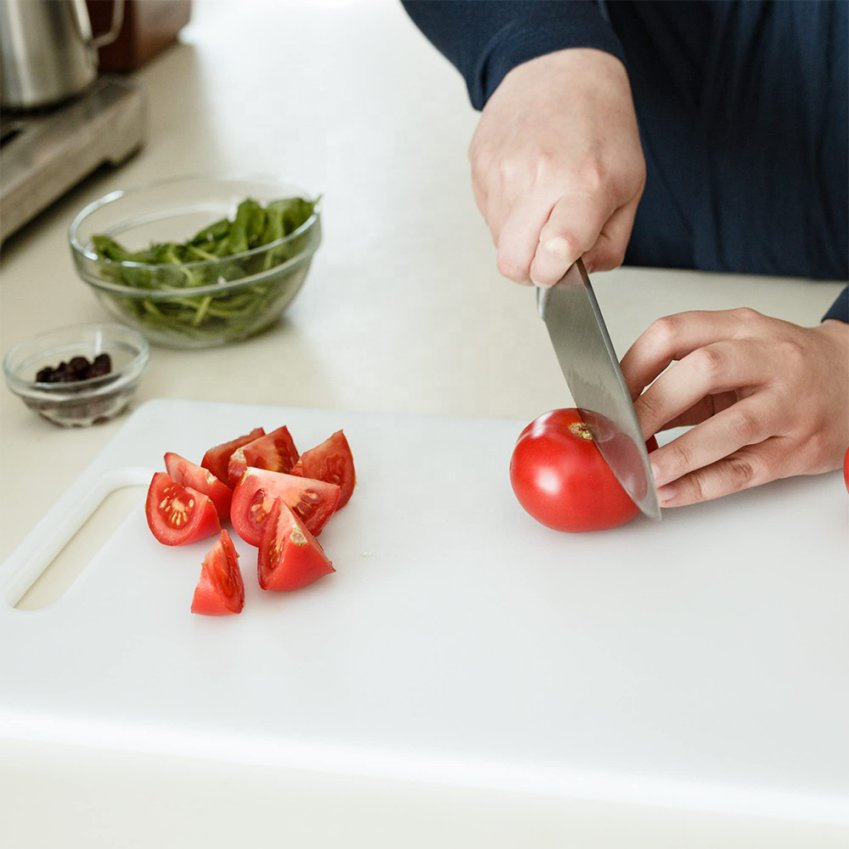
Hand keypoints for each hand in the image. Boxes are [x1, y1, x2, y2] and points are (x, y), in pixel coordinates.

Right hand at [468, 48, 644, 285]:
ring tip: (542, 203)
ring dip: (521, 238)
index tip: (563, 264)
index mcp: (584, 185)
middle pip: (513, 265)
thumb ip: (609, 245)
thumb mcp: (630, 187)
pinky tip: (526, 185)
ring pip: (499, 243)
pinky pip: (488, 216)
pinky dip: (507, 213)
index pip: (553, 255)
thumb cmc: (601, 128)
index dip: (555, 274)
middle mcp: (537, 179)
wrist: (560, 69)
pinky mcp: (479, 166)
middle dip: (532, 269)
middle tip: (550, 249)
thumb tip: (576, 275)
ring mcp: (502, 172)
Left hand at [620, 309, 848, 505]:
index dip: (633, 365)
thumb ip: (685, 374)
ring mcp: (790, 405)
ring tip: (643, 472)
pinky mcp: (800, 449)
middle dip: (652, 404)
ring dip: (679, 453)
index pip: (675, 333)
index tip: (608, 394)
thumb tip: (624, 409)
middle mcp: (771, 359)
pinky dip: (703, 484)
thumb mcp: (737, 351)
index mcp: (743, 328)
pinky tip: (671, 492)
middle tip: (621, 433)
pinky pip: (746, 470)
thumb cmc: (784, 368)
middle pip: (703, 371)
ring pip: (731, 426)